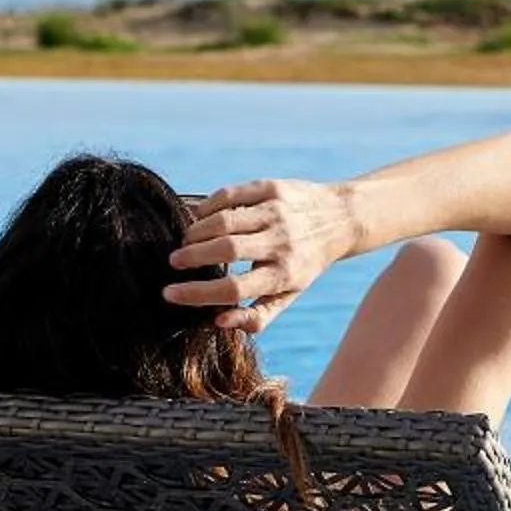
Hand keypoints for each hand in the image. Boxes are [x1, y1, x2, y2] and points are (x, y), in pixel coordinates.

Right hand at [167, 178, 355, 333]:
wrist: (341, 218)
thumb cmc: (304, 263)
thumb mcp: (289, 294)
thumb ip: (256, 315)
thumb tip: (219, 322)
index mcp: (284, 275)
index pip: (233, 288)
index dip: (197, 293)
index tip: (170, 293)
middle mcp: (281, 242)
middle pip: (226, 250)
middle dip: (192, 257)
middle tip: (174, 262)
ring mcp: (277, 212)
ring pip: (225, 221)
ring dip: (196, 232)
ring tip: (186, 241)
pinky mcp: (272, 188)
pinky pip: (230, 195)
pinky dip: (208, 207)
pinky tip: (199, 218)